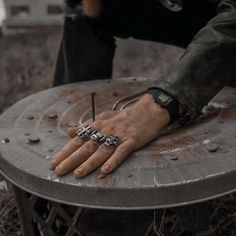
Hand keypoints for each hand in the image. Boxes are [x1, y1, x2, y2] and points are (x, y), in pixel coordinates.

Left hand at [50, 94, 169, 177]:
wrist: (147, 111)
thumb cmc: (123, 117)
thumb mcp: (103, 118)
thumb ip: (87, 126)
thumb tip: (70, 132)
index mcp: (97, 126)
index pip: (78, 140)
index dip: (66, 151)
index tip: (54, 162)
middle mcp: (105, 130)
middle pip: (87, 146)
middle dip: (72, 159)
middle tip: (59, 171)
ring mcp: (119, 135)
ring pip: (102, 150)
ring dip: (90, 162)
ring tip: (78, 173)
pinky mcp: (132, 140)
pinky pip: (122, 151)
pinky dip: (114, 160)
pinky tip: (105, 170)